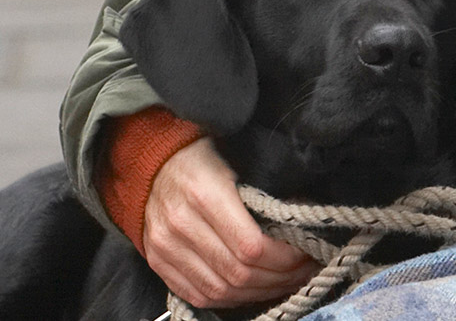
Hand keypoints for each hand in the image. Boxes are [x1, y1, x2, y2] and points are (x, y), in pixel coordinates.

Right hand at [143, 138, 317, 308]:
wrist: (150, 163)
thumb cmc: (200, 157)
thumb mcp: (234, 161)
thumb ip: (263, 194)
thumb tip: (301, 221)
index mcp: (204, 193)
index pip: (251, 246)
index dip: (284, 258)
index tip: (305, 254)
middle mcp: (181, 224)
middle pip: (239, 273)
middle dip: (278, 278)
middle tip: (302, 272)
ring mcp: (166, 247)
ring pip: (220, 291)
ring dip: (258, 293)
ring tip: (282, 283)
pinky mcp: (158, 262)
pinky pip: (198, 296)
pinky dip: (229, 299)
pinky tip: (251, 290)